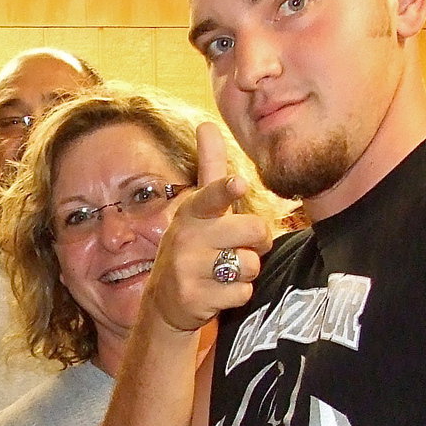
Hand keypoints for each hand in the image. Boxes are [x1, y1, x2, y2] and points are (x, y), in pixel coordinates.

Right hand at [146, 121, 271, 332]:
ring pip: (251, 264)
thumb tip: (207, 123)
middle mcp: (187, 237)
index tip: (238, 184)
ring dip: (246, 271)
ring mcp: (188, 269)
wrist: (167, 301)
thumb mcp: (198, 209)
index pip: (212, 195)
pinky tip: (218, 292)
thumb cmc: (193, 247)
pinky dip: (238, 295)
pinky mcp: (195, 298)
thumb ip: (209, 168)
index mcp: (193, 211)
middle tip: (242, 246)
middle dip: (259, 241)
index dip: (227, 190)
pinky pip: (243, 293)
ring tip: (224, 271)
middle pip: (254, 230)